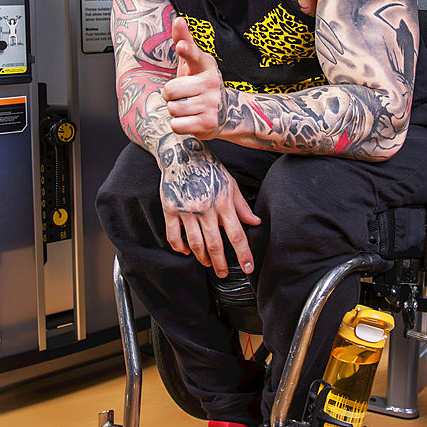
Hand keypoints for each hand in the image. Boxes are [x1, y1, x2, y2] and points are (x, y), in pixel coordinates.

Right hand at [157, 133, 259, 276]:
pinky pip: (174, 236)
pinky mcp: (170, 209)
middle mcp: (205, 208)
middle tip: (223, 274)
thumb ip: (242, 206)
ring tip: (208, 263)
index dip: (244, 254)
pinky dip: (180, 247)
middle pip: (215, 244)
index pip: (237, 234)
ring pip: (195, 244)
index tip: (248, 268)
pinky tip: (186, 251)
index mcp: (223, 202)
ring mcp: (186, 210)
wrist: (182, 153)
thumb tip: (255, 222)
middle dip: (220, 264)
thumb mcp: (230, 184)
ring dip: (202, 258)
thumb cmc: (209, 168)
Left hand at [162, 18, 226, 139]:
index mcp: (206, 66)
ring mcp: (211, 104)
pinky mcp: (207, 124)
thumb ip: (184, 41)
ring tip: (188, 107)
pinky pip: (177, 125)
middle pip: (170, 90)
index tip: (181, 46)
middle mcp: (211, 83)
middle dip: (170, 95)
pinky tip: (190, 120)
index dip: (187, 50)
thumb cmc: (200, 83)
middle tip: (182, 95)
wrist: (225, 114)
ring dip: (175, 110)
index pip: (194, 55)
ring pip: (173, 108)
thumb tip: (178, 19)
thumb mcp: (193, 63)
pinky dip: (179, 125)